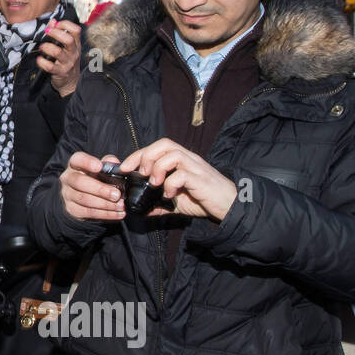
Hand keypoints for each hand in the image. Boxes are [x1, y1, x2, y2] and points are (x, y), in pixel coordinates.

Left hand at [37, 19, 81, 96]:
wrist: (71, 82)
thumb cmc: (67, 62)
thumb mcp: (67, 48)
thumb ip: (60, 33)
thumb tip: (53, 21)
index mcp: (76, 45)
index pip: (76, 30)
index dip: (65, 24)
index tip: (56, 24)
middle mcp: (73, 53)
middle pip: (68, 40)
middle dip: (55, 33)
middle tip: (47, 33)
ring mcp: (67, 63)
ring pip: (57, 52)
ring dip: (46, 47)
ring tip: (41, 47)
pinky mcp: (60, 72)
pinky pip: (50, 66)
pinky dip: (41, 62)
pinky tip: (39, 59)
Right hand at [59, 151, 126, 221]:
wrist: (83, 196)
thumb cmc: (94, 178)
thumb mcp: (101, 168)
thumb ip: (108, 164)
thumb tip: (114, 162)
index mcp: (75, 165)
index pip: (77, 160)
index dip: (87, 162)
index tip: (99, 167)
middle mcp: (68, 179)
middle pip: (79, 182)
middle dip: (100, 189)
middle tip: (116, 194)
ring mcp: (67, 195)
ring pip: (84, 199)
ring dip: (105, 204)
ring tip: (120, 206)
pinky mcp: (72, 209)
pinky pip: (89, 212)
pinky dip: (105, 214)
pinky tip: (117, 213)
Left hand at [118, 138, 236, 221]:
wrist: (230, 206)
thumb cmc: (204, 200)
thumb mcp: (176, 202)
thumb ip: (159, 203)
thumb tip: (141, 209)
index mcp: (181, 161)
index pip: (157, 147)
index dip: (138, 154)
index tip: (124, 168)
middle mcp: (188, 159)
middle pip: (163, 144)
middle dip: (145, 156)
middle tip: (139, 173)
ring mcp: (195, 168)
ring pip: (172, 154)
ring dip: (157, 168)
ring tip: (154, 183)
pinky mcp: (201, 179)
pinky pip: (182, 174)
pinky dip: (170, 184)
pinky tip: (169, 194)